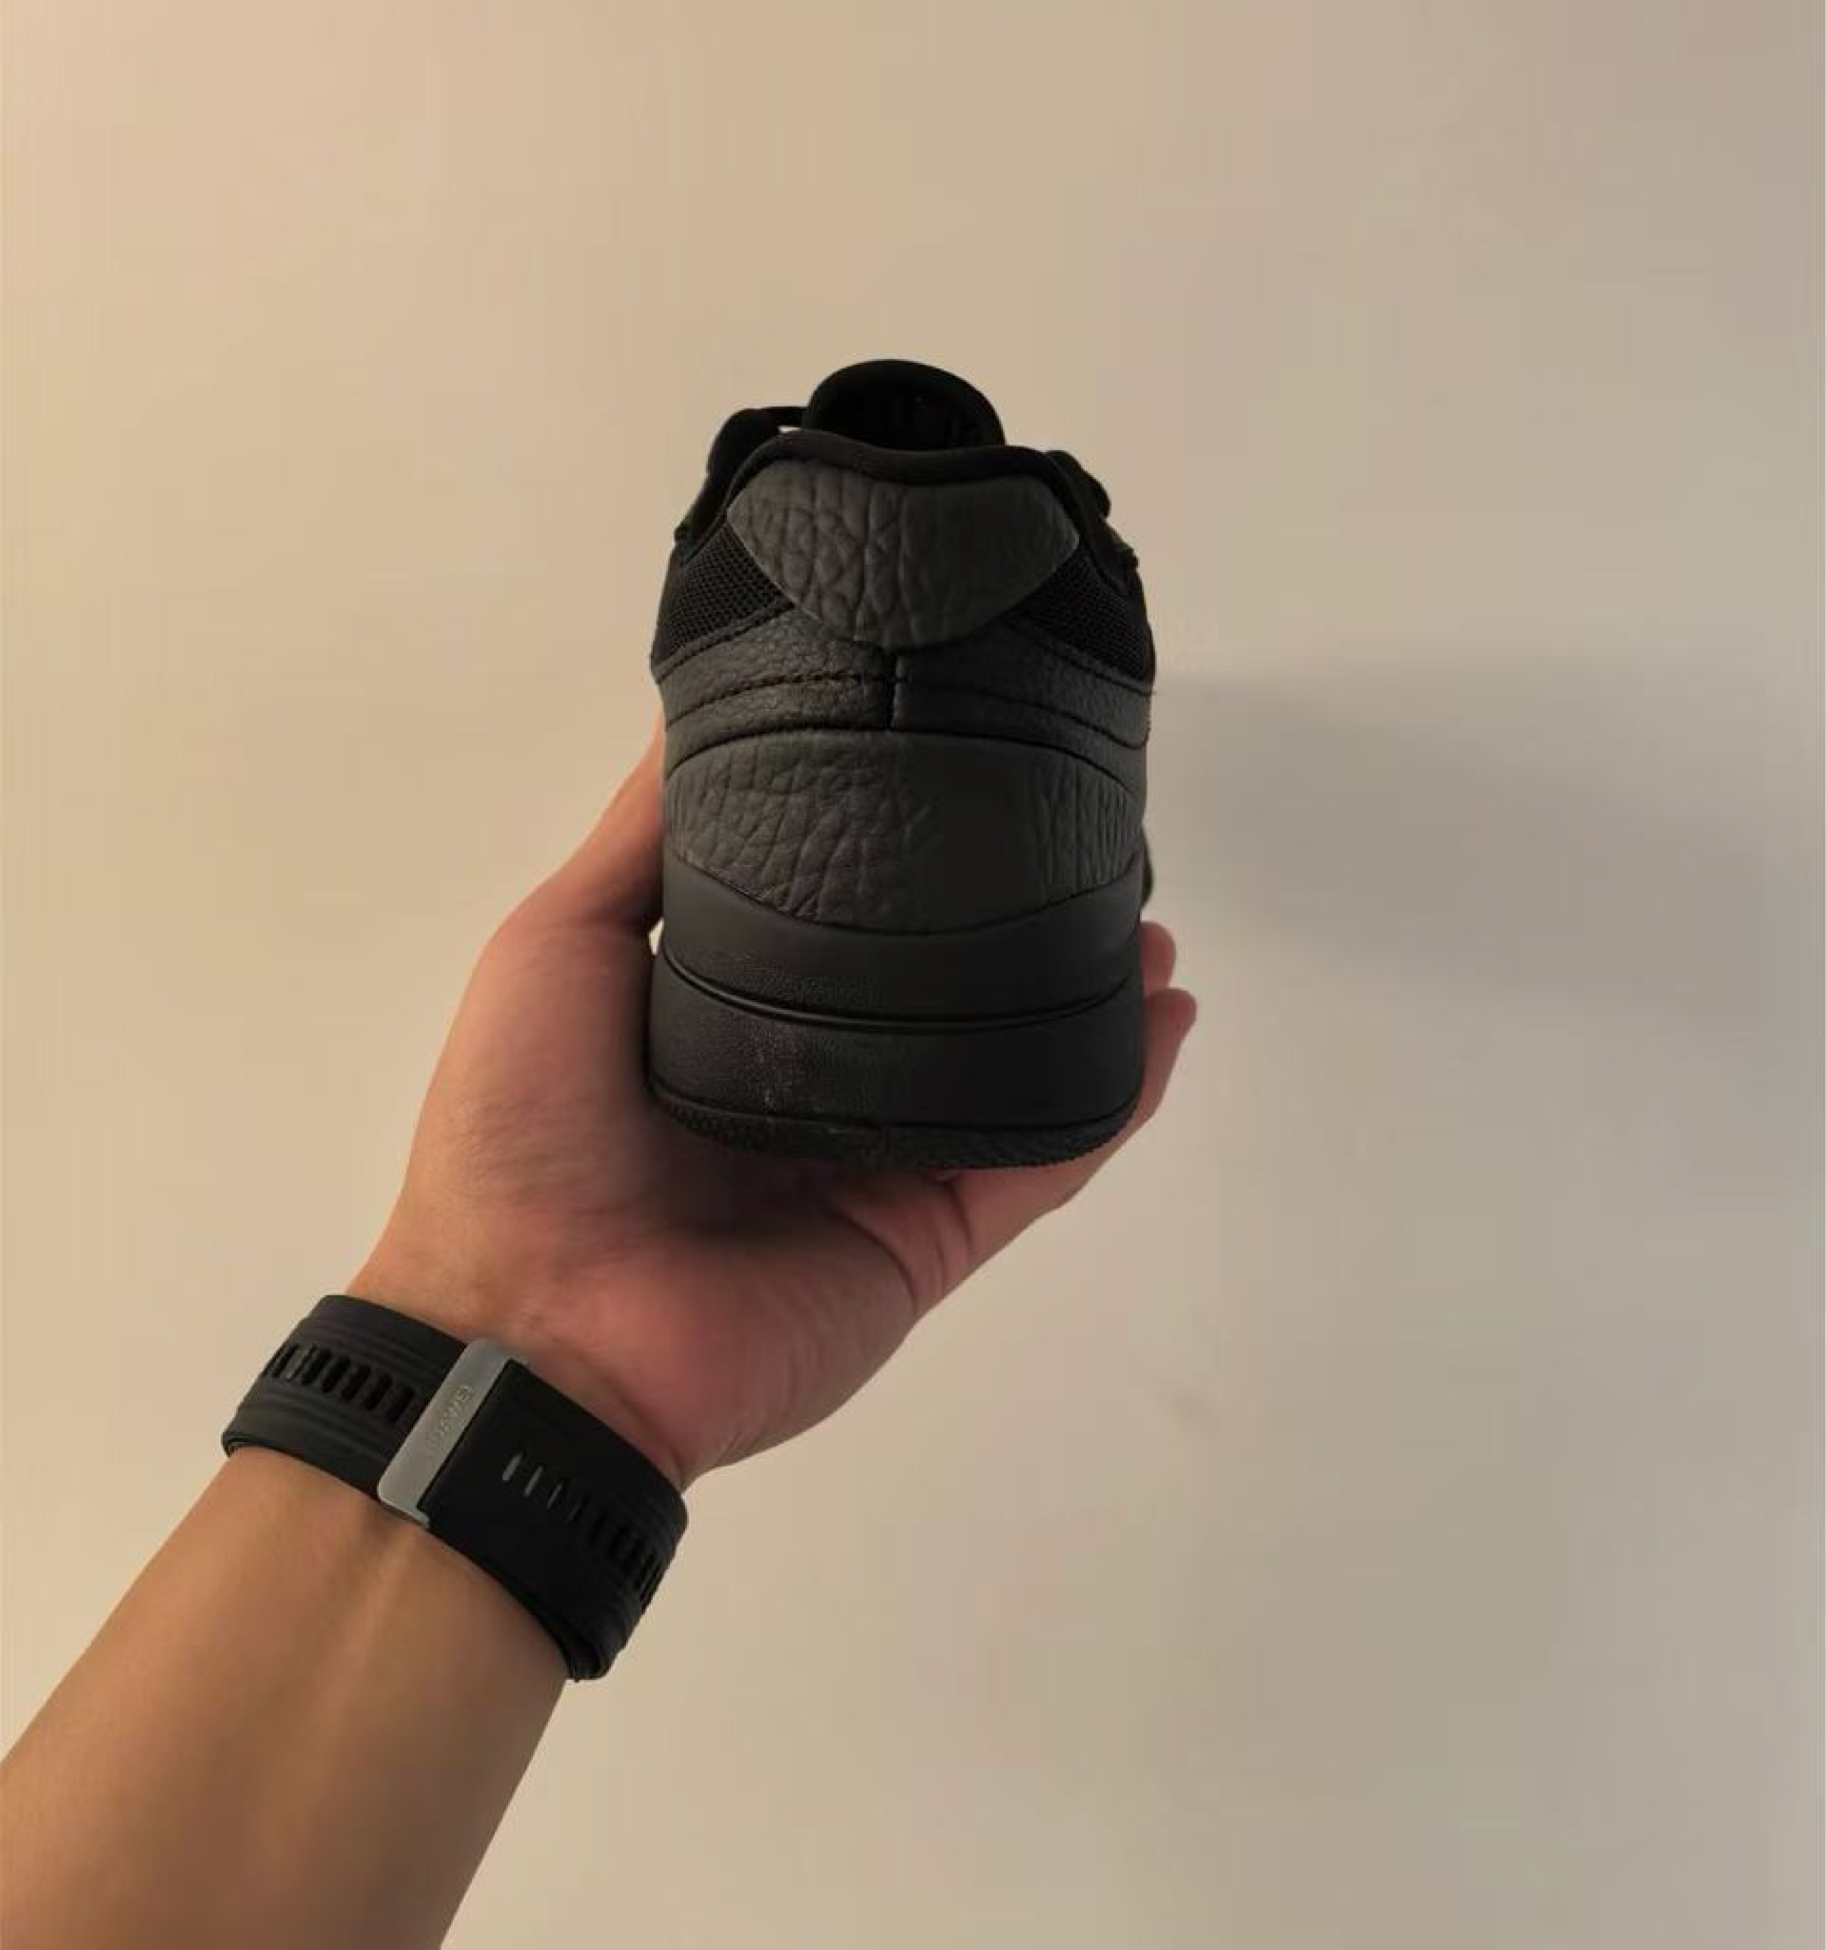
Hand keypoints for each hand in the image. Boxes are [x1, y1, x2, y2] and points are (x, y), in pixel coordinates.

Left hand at [352, 726, 1197, 1488]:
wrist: (534, 1332)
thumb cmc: (521, 1126)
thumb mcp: (561, 941)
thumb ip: (644, 838)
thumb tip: (694, 710)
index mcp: (724, 1020)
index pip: (839, 924)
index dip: (906, 859)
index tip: (969, 778)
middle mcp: (811, 1089)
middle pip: (939, 998)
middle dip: (1016, 932)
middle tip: (1087, 850)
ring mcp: (877, 1168)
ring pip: (1007, 1072)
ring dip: (1082, 1004)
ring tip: (1148, 930)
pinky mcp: (926, 1236)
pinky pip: (1038, 1160)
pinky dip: (1108, 1099)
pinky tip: (1162, 1025)